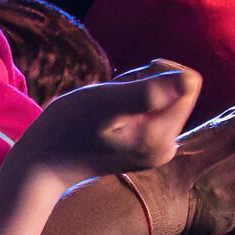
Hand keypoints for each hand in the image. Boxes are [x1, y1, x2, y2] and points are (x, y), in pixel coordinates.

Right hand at [20, 64, 199, 188]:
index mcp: (163, 138)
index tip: (124, 88)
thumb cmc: (68, 128)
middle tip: (109, 102)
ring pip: (160, 96)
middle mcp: (168, 147)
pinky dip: (127, 104)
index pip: (187, 81)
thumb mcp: (106, 102)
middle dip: (142, 83)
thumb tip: (191, 80)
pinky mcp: (146, 146)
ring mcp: (157, 149)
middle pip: (174, 89)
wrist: (43, 163)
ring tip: (104, 112)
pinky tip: (105, 119)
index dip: (155, 72)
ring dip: (132, 93)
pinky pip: (149, 108)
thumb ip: (149, 92)